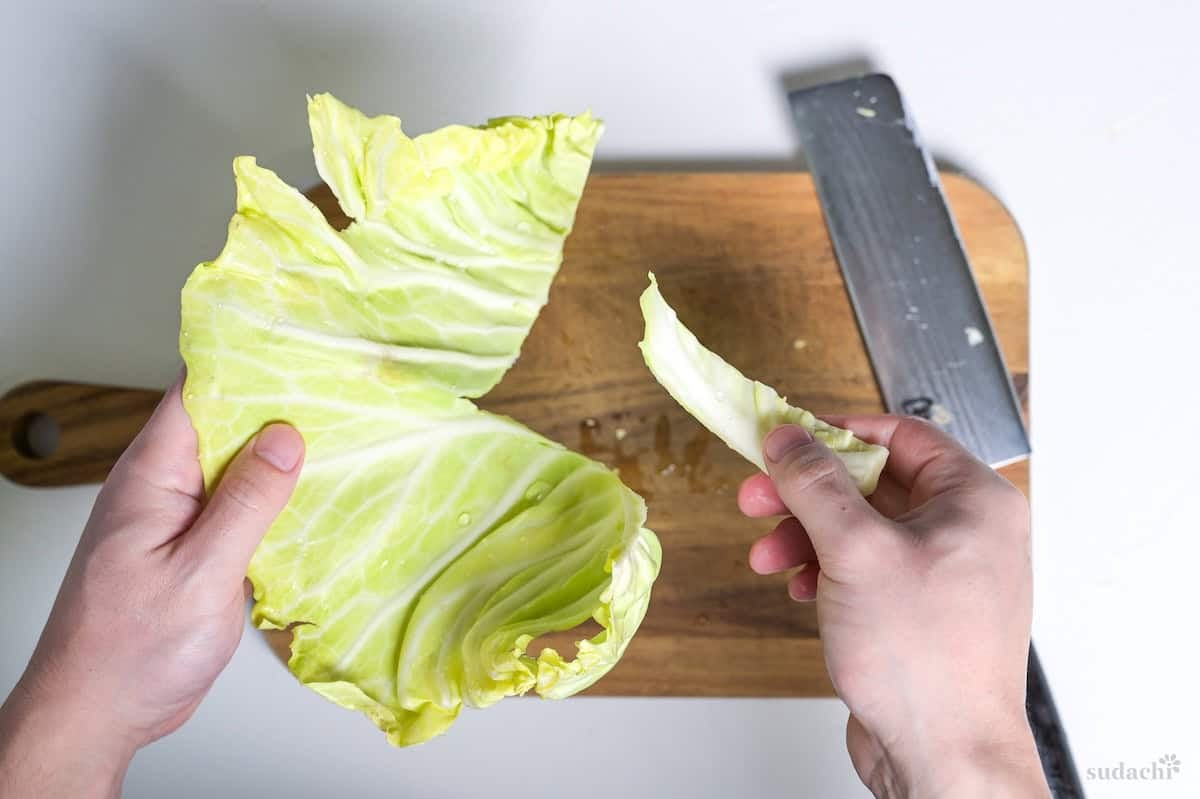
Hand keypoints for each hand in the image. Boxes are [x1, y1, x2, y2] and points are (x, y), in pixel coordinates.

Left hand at [0, 376, 302, 798]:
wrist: (96, 712)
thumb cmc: (132, 649)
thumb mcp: (202, 571)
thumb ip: (246, 502)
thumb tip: (285, 437)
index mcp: (151, 477)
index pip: (195, 393)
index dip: (242, 362)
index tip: (297, 346)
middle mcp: (160, 488)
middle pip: (221, 424)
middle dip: (275, 406)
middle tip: (339, 390)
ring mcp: (174, 518)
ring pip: (232, 466)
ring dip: (278, 457)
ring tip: (340, 436)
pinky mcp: (189, 549)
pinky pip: (234, 506)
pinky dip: (271, 499)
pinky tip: (311, 499)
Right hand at [738, 417, 1048, 797]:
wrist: (944, 756)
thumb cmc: (924, 658)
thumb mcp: (855, 551)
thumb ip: (815, 486)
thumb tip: (788, 437)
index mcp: (975, 501)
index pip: (900, 435)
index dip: (837, 431)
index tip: (787, 436)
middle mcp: (967, 531)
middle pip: (874, 484)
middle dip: (808, 494)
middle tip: (757, 497)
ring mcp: (945, 574)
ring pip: (864, 530)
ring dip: (808, 536)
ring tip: (767, 555)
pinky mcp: (921, 612)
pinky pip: (867, 570)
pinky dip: (827, 571)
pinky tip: (800, 589)